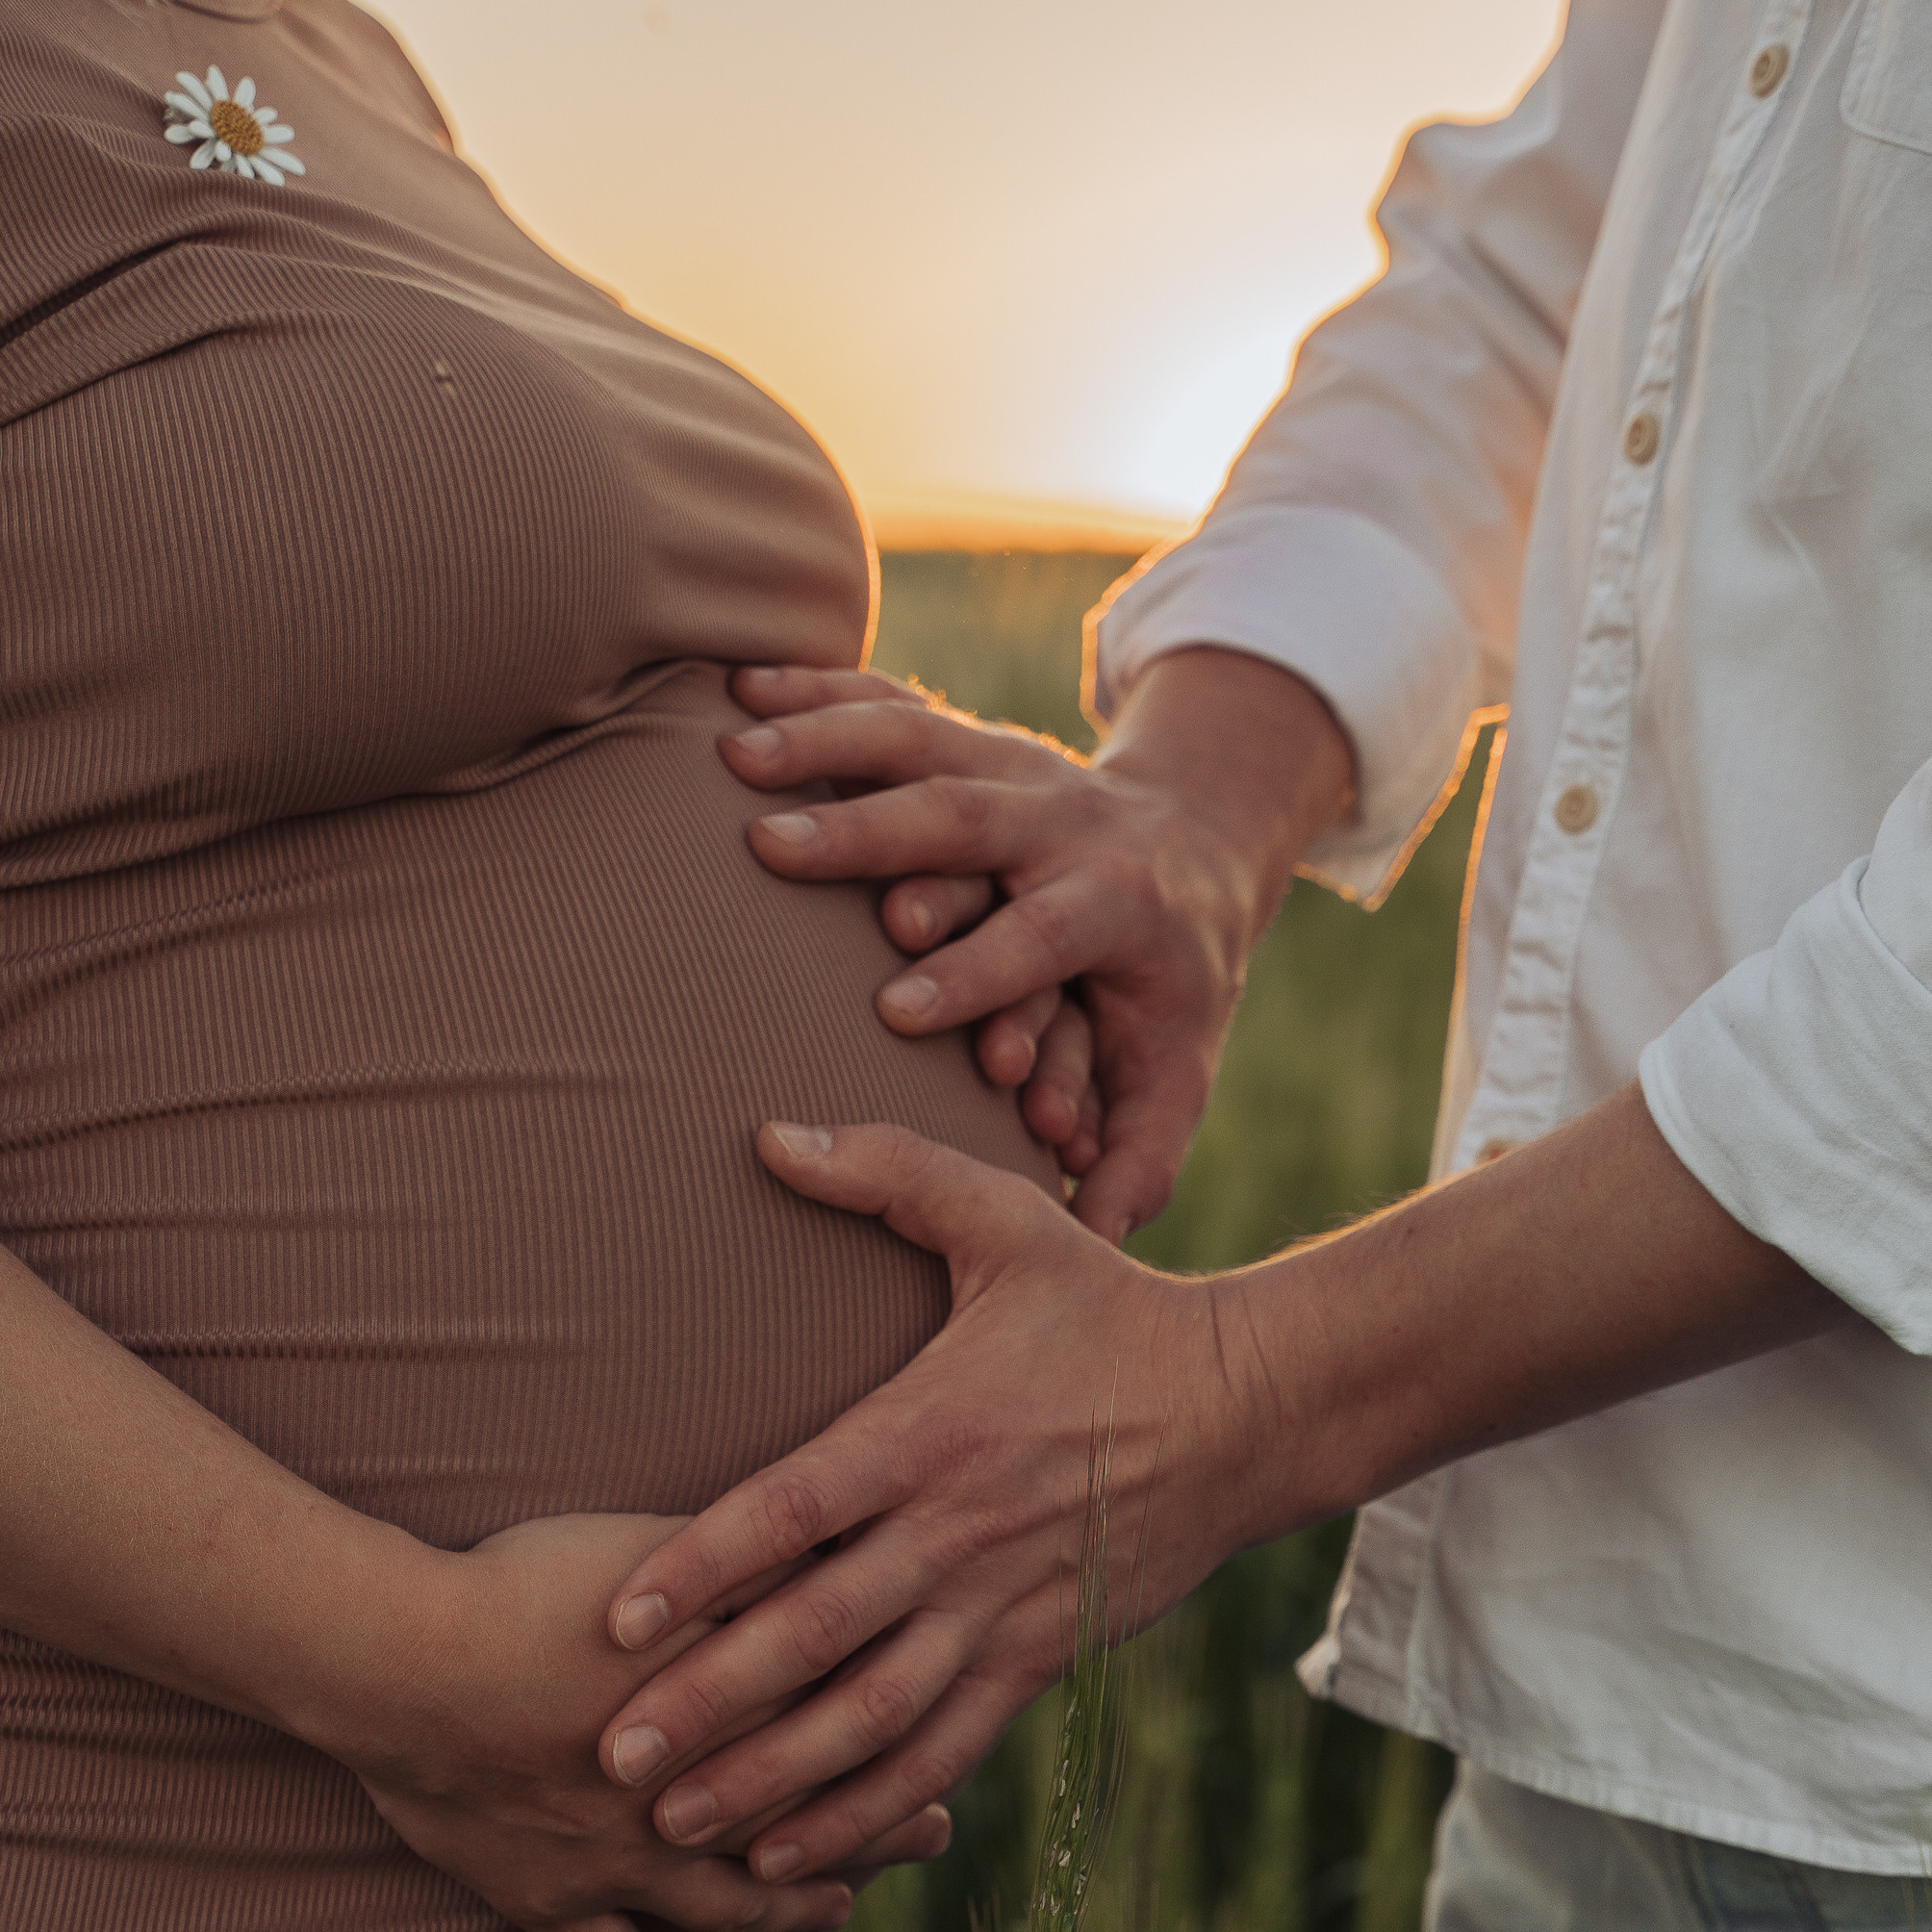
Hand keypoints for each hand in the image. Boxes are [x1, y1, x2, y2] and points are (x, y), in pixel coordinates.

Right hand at [342, 1510, 951, 1931]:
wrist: (400, 1660)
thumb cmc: (527, 1587)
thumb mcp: (658, 1549)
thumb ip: (751, 1561)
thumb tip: (841, 1544)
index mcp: (715, 1724)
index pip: (831, 1748)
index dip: (899, 1753)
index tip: (951, 1761)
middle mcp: (680, 1808)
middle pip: (799, 1826)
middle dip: (873, 1831)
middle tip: (930, 1833)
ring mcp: (613, 1866)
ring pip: (723, 1904)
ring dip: (786, 1907)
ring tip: (836, 1908)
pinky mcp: (540, 1897)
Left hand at [587, 1133, 1242, 1881]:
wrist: (1248, 1408)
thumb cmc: (1107, 1308)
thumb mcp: (1008, 1222)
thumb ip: (888, 1171)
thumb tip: (768, 1134)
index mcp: (928, 1432)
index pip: (794, 1509)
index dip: (704, 1566)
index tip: (616, 1616)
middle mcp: (956, 1534)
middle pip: (817, 1635)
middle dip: (712, 1703)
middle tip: (612, 1755)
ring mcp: (999, 1609)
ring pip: (873, 1717)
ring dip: (775, 1781)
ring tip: (681, 1829)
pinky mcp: (1036, 1660)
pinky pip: (943, 1752)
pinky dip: (868, 1809)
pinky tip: (793, 1853)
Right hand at [719, 648, 1354, 1241]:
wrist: (1199, 845)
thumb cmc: (1168, 983)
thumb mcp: (1176, 1066)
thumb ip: (1140, 1153)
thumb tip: (1097, 1241)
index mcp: (1114, 905)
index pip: (1042, 939)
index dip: (977, 973)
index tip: (896, 1010)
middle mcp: (1061, 821)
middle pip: (963, 818)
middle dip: (869, 834)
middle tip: (775, 849)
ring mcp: (1011, 764)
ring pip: (918, 739)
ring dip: (823, 742)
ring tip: (732, 757)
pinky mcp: (968, 734)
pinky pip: (888, 702)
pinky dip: (813, 689)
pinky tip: (734, 690)